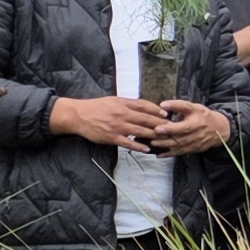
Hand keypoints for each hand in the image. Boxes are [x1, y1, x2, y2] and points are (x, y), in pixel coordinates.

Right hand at [49, 93, 167, 145]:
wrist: (78, 115)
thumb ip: (127, 104)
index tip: (166, 114)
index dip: (157, 110)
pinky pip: (128, 143)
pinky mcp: (112, 137)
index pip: (144, 106)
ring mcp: (117, 126)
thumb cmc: (96, 107)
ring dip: (153, 135)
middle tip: (171, 128)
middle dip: (160, 124)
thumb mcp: (112, 100)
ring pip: (140, 131)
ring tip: (163, 139)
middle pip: (146, 119)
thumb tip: (143, 107)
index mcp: (123, 103)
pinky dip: (138, 146)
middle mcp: (122, 114)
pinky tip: (147, 149)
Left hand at [149, 102, 230, 154]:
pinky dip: (168, 155)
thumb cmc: (203, 116)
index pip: (181, 127)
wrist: (218, 130)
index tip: (157, 128)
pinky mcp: (190, 150)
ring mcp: (191, 145)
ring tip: (151, 143)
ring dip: (163, 146)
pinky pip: (178, 153)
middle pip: (176, 139)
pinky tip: (158, 154)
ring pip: (175, 147)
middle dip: (162, 139)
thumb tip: (162, 105)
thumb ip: (179, 105)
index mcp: (194, 124)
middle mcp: (193, 136)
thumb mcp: (194, 107)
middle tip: (150, 136)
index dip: (169, 128)